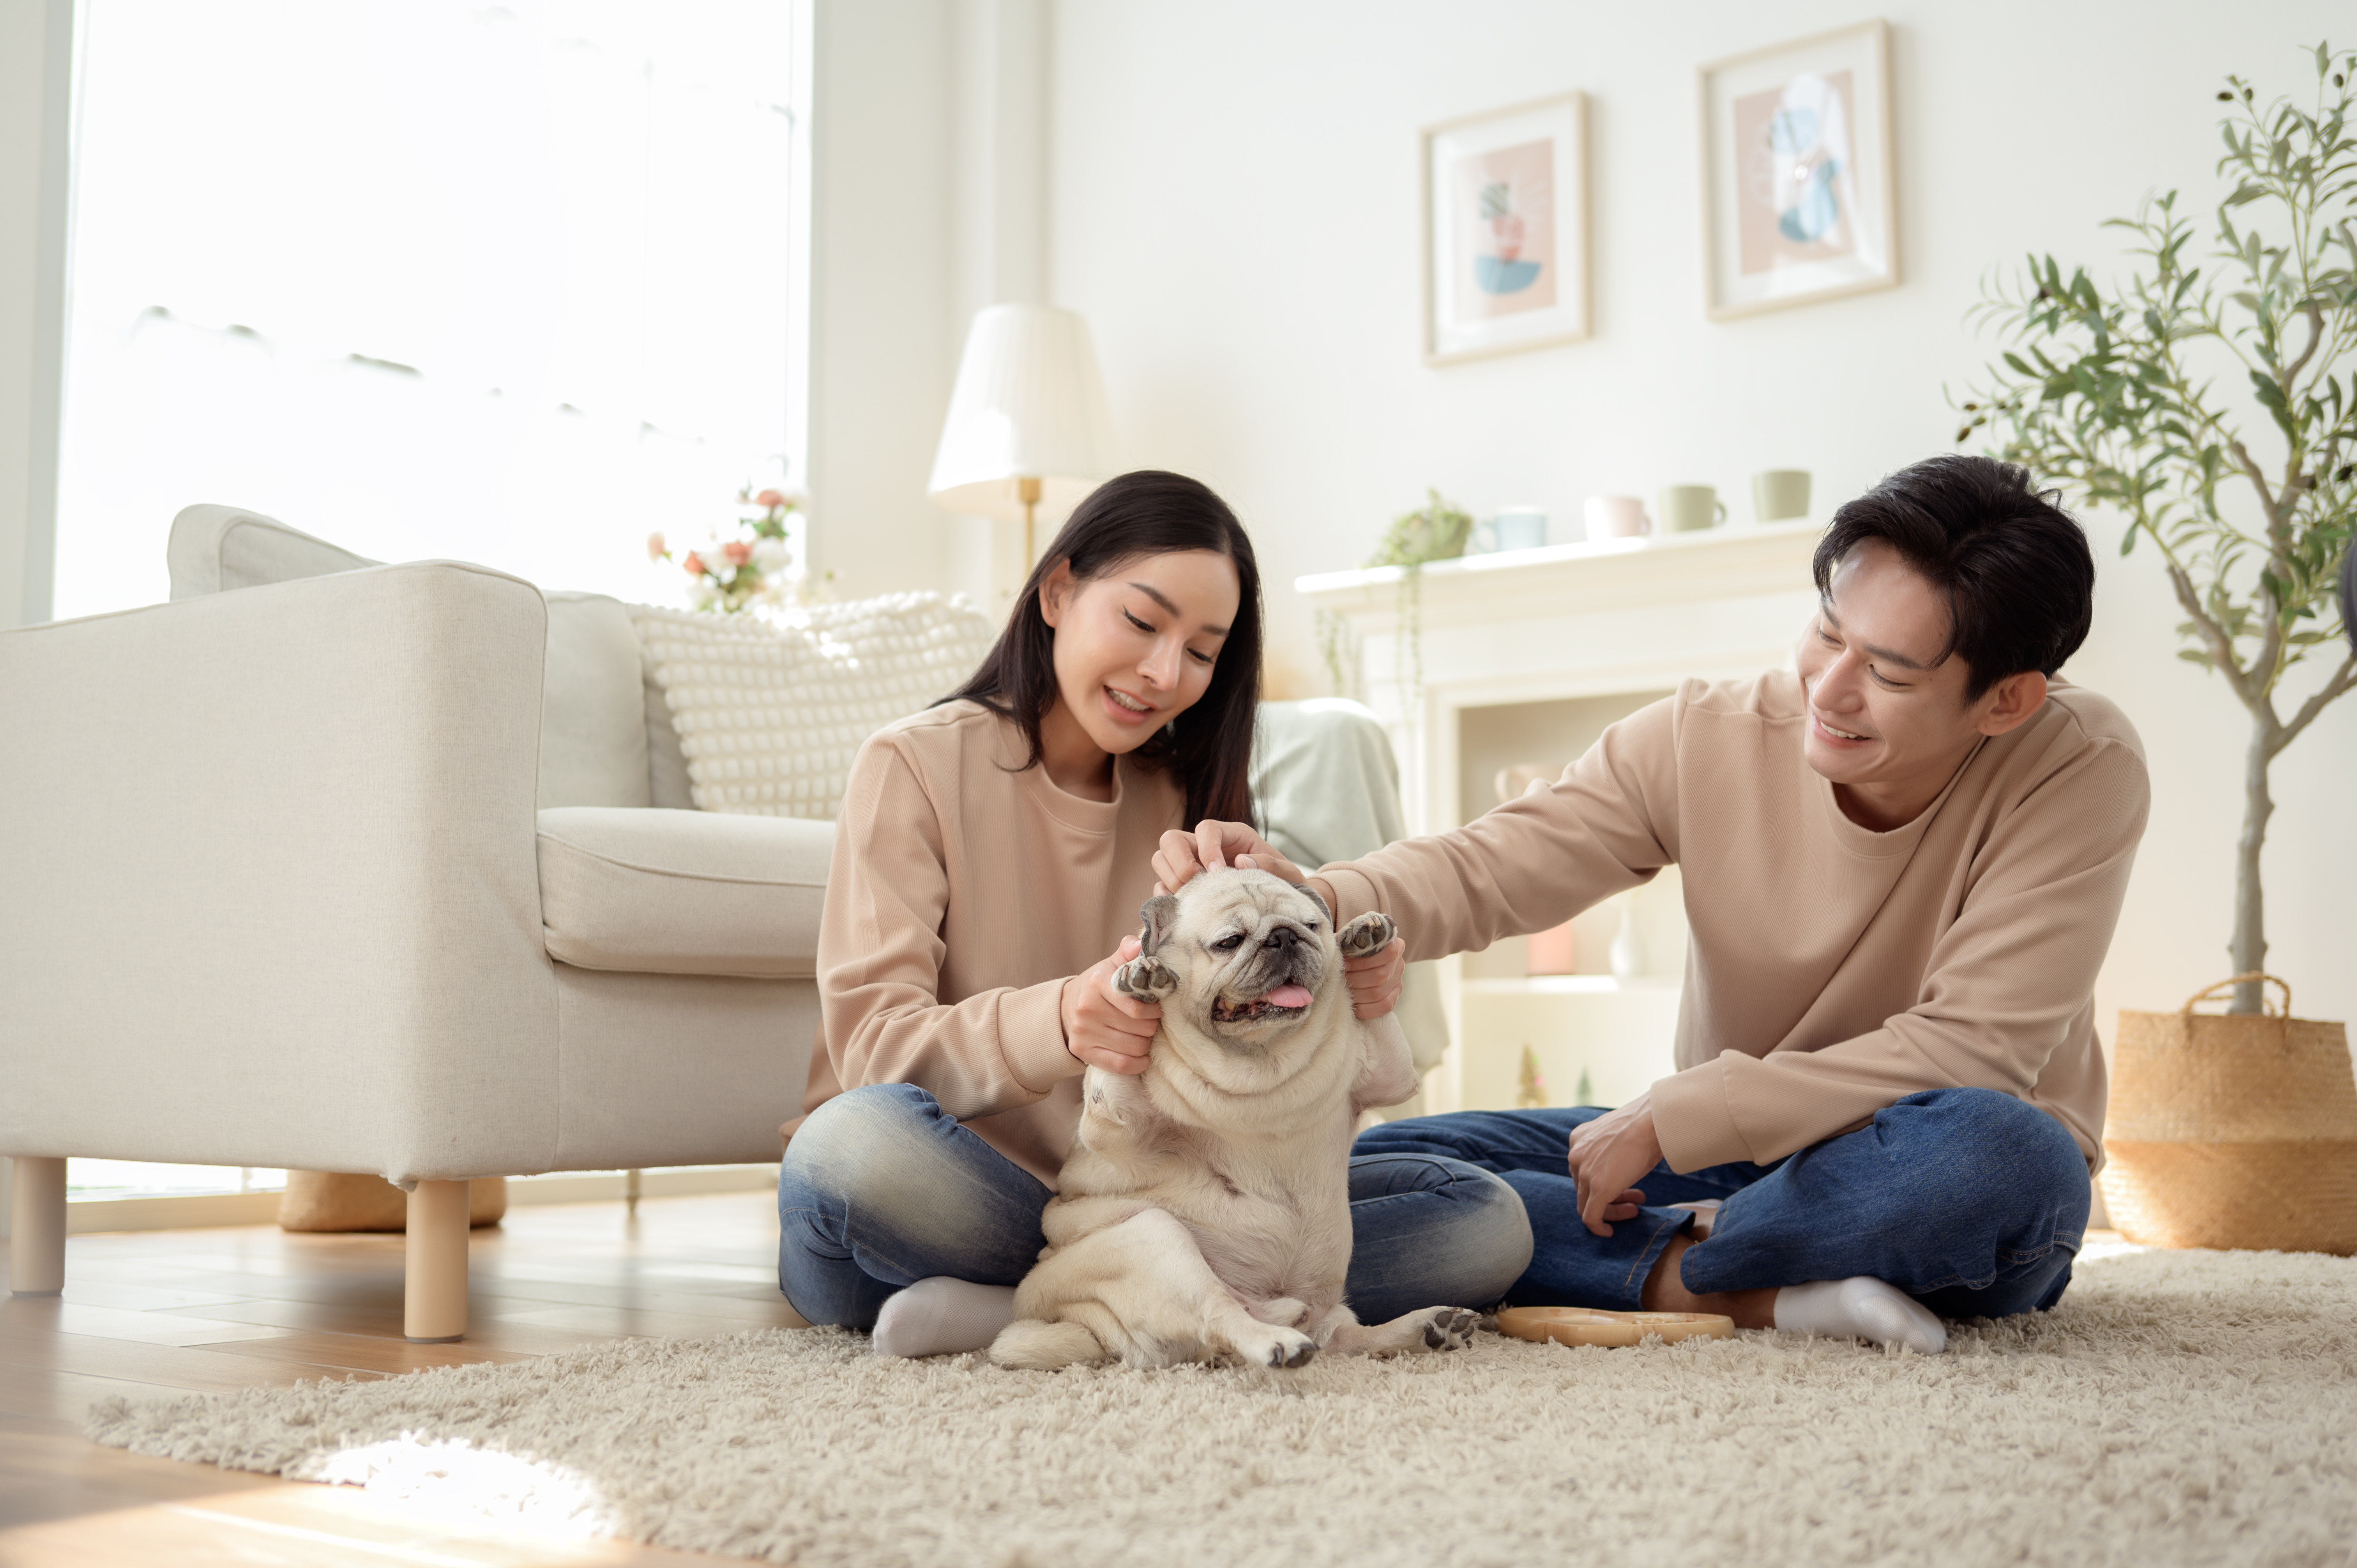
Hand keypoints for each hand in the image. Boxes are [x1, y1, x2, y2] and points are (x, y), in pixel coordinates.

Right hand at [1061, 936, 1159, 1075]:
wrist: (1067, 1007)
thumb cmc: (1098, 986)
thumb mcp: (1110, 966)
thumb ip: (1127, 953)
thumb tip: (1139, 944)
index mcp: (1097, 984)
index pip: (1136, 1006)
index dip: (1154, 1009)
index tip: (1158, 1006)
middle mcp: (1087, 1009)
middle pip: (1139, 1028)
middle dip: (1152, 1025)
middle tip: (1152, 1021)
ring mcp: (1083, 1033)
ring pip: (1134, 1047)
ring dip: (1146, 1043)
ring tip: (1145, 1034)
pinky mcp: (1083, 1052)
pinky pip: (1121, 1065)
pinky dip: (1138, 1062)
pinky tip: (1141, 1055)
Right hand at [1152, 819, 1304, 892]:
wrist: (1278, 903)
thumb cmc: (1281, 882)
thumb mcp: (1286, 873)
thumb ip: (1271, 865)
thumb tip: (1242, 862)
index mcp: (1232, 836)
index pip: (1207, 828)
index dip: (1207, 848)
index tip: (1217, 872)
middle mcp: (1206, 846)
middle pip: (1172, 839)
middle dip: (1179, 862)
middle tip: (1197, 883)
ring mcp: (1191, 864)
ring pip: (1161, 858)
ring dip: (1171, 879)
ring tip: (1193, 896)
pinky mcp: (1183, 885)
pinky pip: (1161, 884)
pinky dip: (1166, 896)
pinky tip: (1184, 907)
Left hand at [1345, 937, 1405, 1019]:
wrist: (1355, 960)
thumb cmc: (1350, 948)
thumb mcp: (1349, 940)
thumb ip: (1347, 943)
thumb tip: (1338, 953)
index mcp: (1393, 944)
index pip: (1388, 953)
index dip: (1363, 961)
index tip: (1345, 963)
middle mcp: (1399, 963)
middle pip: (1380, 975)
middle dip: (1356, 978)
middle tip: (1341, 978)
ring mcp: (1398, 981)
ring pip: (1379, 993)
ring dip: (1357, 993)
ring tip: (1345, 989)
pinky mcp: (1394, 997)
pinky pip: (1383, 1007)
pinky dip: (1365, 1008)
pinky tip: (1354, 1003)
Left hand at [1565, 1095, 1661, 1237]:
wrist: (1652, 1122)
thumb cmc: (1645, 1125)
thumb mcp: (1619, 1136)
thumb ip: (1610, 1150)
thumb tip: (1620, 1165)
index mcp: (1579, 1138)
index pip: (1583, 1170)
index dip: (1604, 1182)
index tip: (1624, 1187)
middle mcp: (1575, 1154)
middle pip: (1585, 1188)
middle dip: (1610, 1197)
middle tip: (1633, 1201)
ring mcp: (1584, 1172)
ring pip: (1588, 1204)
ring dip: (1611, 1210)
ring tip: (1634, 1209)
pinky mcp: (1597, 1189)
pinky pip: (1590, 1218)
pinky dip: (1598, 1228)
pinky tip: (1609, 1232)